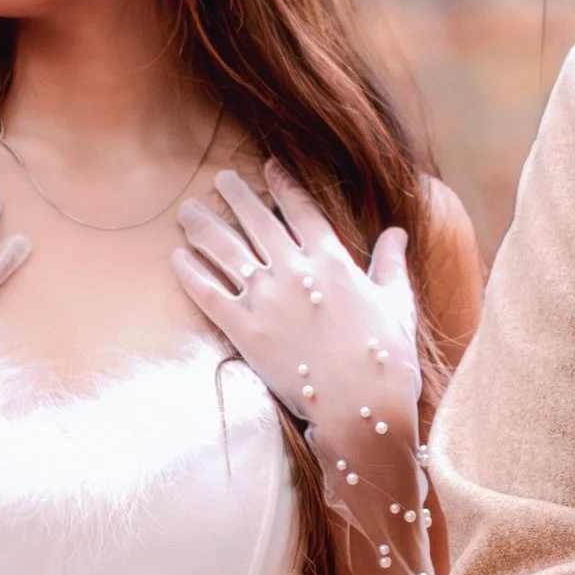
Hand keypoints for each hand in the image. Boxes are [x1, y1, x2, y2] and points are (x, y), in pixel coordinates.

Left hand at [172, 162, 422, 463]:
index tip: (268, 168)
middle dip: (236, 194)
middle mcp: (294, 270)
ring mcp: (267, 299)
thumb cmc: (388, 356)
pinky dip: (190, 273)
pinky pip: (208, 293)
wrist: (364, 406)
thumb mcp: (397, 302)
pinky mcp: (245, 331)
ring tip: (187, 211)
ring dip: (204, 226)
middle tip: (220, 180)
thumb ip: (391, 263)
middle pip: (257, 219)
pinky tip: (177, 258)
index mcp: (332, 259)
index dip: (282, 184)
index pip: (301, 208)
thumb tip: (397, 233)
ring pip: (225, 249)